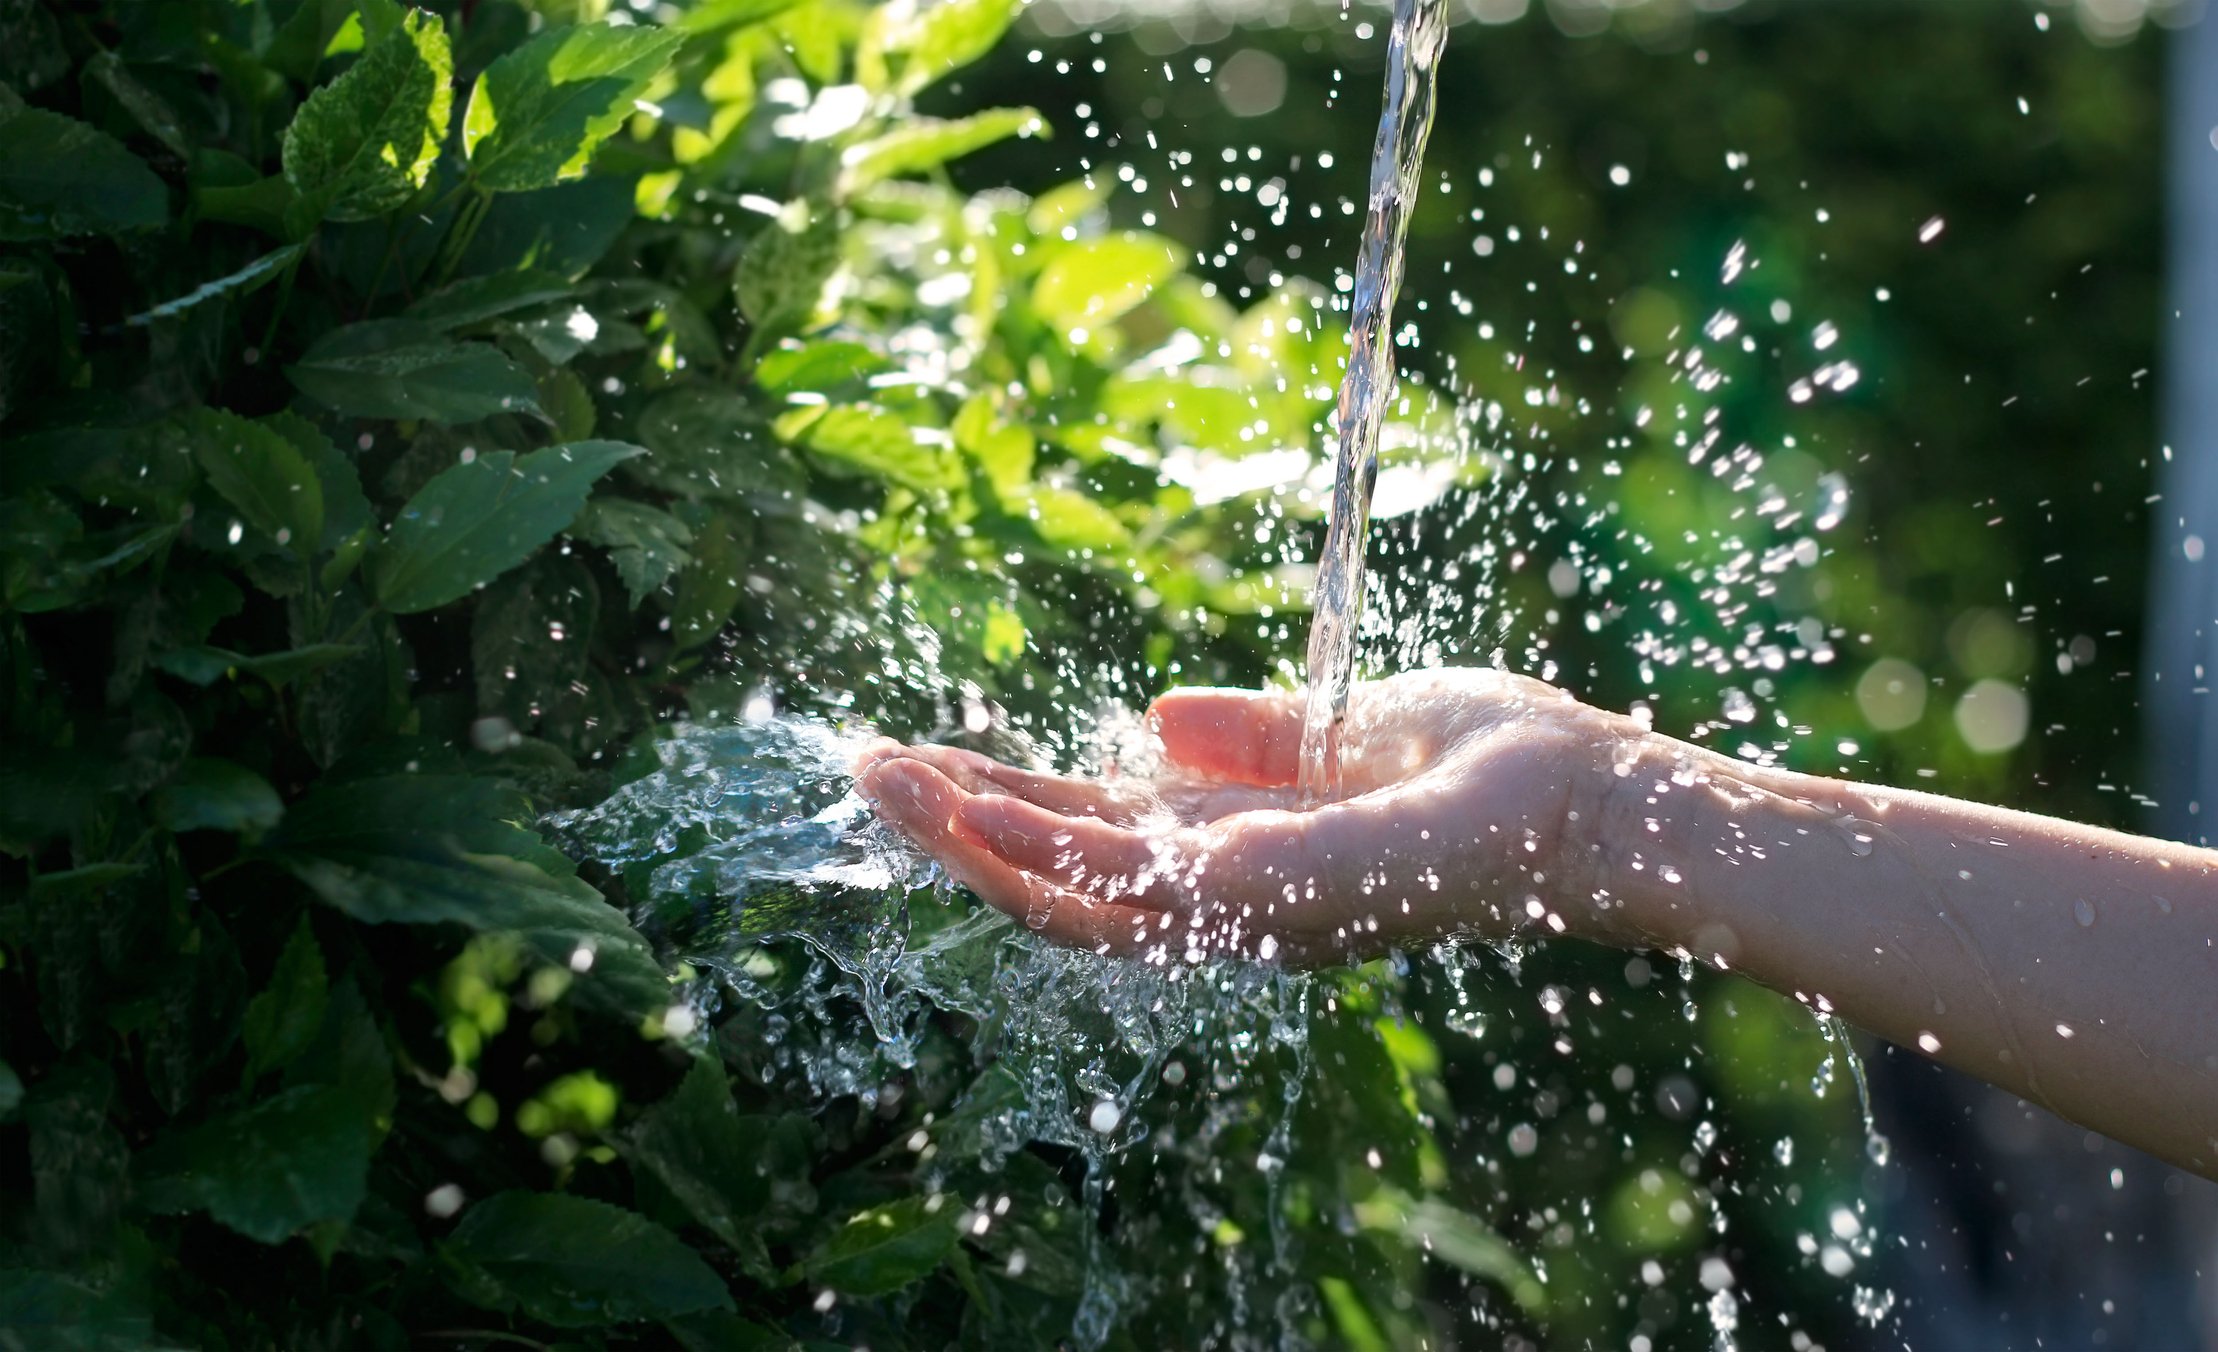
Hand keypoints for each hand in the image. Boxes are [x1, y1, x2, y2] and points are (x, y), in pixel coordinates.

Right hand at [854, 668, 1630, 963]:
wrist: (1597, 803)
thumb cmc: (1494, 771)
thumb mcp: (1341, 736)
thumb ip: (1248, 740)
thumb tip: (1150, 716)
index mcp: (1239, 847)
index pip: (1095, 834)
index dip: (1007, 800)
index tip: (930, 753)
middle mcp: (1230, 893)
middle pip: (1063, 872)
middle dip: (961, 825)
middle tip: (865, 768)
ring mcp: (1248, 902)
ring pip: (1072, 891)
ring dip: (969, 840)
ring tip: (883, 782)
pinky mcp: (1278, 891)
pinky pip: (1138, 885)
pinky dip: (1044, 852)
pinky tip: (972, 809)